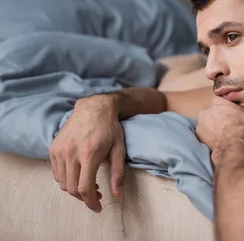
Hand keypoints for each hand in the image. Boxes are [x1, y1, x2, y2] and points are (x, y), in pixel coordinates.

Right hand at [49, 94, 125, 212]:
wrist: (94, 107)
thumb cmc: (110, 128)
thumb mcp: (119, 150)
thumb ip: (118, 174)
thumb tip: (118, 196)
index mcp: (89, 154)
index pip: (84, 188)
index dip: (91, 202)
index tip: (98, 207)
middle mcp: (71, 153)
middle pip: (72, 188)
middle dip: (84, 197)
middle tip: (97, 195)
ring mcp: (59, 150)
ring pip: (62, 182)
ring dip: (74, 189)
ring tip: (89, 184)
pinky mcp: (53, 148)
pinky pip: (56, 172)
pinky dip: (66, 179)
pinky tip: (79, 174)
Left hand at [196, 96, 243, 164]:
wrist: (236, 147)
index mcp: (221, 101)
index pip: (223, 101)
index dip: (229, 108)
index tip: (235, 115)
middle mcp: (208, 109)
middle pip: (214, 112)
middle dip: (220, 118)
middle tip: (230, 127)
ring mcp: (201, 122)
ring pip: (207, 123)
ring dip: (213, 128)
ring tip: (224, 136)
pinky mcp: (198, 135)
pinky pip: (204, 134)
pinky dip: (210, 138)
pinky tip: (219, 142)